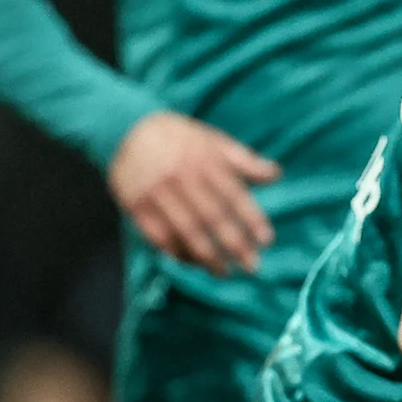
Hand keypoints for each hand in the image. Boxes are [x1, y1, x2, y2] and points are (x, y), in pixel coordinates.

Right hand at [110, 110, 280, 273]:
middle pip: (212, 218)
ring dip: (207, 257)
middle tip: (252, 267)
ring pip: (186, 231)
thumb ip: (244, 160)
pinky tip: (192, 263)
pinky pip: (158, 235)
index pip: (234, 195)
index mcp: (204, 161)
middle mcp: (181, 178)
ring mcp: (156, 193)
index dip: (252, 219)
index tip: (267, 241)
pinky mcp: (135, 205)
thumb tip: (276, 175)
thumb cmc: (179, 138)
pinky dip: (176, 252)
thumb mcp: (213, 140)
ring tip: (224, 273)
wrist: (124, 129)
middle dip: (234, 245)